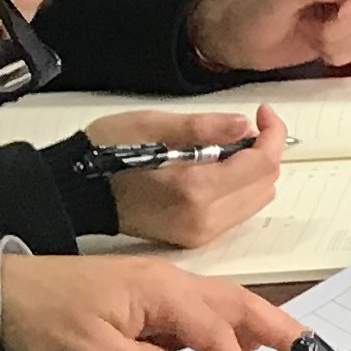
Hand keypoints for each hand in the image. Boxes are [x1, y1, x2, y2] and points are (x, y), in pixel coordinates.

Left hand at [0, 253, 290, 350]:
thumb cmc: (40, 317)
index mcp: (161, 292)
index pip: (216, 333)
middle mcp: (167, 283)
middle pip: (236, 304)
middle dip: (277, 327)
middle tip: (311, 350)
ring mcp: (155, 288)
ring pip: (220, 305)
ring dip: (254, 326)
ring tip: (283, 347)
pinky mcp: (141, 299)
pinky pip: (195, 312)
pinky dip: (222, 328)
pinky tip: (225, 345)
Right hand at [94, 105, 284, 249]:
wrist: (79, 191)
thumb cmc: (107, 152)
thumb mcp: (152, 125)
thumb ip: (204, 127)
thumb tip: (245, 126)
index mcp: (195, 189)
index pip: (261, 164)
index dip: (271, 134)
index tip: (261, 112)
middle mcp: (203, 218)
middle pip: (265, 184)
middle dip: (264, 151)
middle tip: (243, 127)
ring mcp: (200, 233)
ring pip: (256, 200)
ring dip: (253, 170)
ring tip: (225, 147)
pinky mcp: (194, 239)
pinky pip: (237, 212)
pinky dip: (238, 187)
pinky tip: (215, 169)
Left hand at [190, 0, 350, 73]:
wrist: (240, 43)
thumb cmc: (253, 13)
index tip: (343, 12)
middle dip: (344, 25)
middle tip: (318, 33)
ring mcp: (342, 13)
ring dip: (340, 42)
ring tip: (315, 41)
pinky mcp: (340, 37)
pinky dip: (341, 54)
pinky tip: (320, 52)